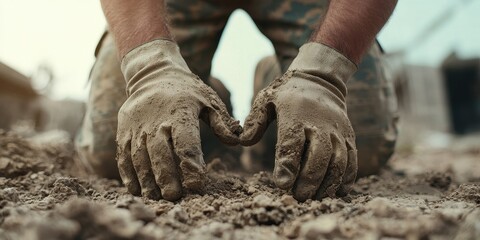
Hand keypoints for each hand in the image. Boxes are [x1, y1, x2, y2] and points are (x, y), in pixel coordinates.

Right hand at [117, 40, 240, 200]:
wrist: (153, 72)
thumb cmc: (188, 91)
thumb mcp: (209, 100)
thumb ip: (222, 122)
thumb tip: (236, 142)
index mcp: (180, 112)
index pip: (186, 142)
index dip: (191, 164)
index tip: (197, 185)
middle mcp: (156, 120)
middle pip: (159, 151)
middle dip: (166, 175)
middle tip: (174, 197)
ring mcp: (137, 126)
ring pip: (139, 156)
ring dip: (146, 179)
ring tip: (155, 198)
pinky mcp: (124, 130)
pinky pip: (124, 154)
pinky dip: (128, 173)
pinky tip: (135, 190)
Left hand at [241, 43, 357, 200]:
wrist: (320, 81)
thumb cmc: (287, 95)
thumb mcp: (266, 100)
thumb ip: (255, 121)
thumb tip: (242, 142)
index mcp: (296, 115)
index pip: (292, 142)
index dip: (288, 165)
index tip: (282, 185)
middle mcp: (320, 124)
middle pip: (319, 156)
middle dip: (309, 180)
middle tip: (298, 198)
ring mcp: (337, 131)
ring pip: (339, 161)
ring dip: (328, 184)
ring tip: (315, 199)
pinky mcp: (349, 137)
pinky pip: (352, 161)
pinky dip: (347, 179)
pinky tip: (336, 192)